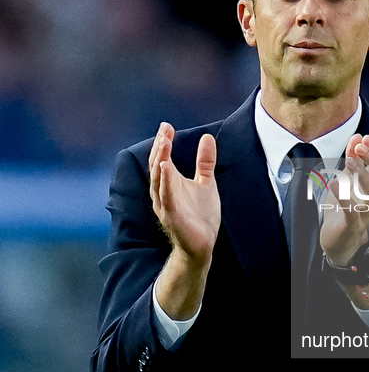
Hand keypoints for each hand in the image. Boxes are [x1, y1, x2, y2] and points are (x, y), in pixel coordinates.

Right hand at [149, 123, 220, 318]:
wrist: (202, 245)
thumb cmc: (200, 216)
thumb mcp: (205, 183)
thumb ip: (205, 162)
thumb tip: (207, 137)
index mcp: (169, 184)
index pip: (161, 159)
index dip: (163, 142)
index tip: (167, 126)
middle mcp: (163, 193)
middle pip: (157, 166)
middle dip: (160, 147)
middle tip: (164, 131)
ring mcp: (165, 205)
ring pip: (158, 180)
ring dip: (160, 160)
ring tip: (164, 143)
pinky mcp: (172, 216)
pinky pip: (167, 197)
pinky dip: (165, 182)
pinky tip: (166, 168)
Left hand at [320, 134, 368, 265]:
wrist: (339, 244)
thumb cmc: (345, 210)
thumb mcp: (348, 181)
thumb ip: (353, 160)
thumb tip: (357, 137)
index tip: (365, 138)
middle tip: (360, 146)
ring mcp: (364, 213)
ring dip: (363, 176)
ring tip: (349, 162)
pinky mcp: (351, 226)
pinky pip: (351, 212)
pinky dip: (344, 197)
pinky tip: (333, 184)